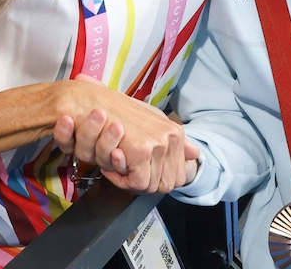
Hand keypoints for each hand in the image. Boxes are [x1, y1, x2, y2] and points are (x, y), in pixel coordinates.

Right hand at [53, 78, 197, 193]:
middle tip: (124, 175)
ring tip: (116, 168)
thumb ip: (174, 141)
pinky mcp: (142, 150)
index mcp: (174, 133)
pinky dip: (122, 181)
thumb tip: (196, 153)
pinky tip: (110, 168)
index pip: (178, 177)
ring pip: (152, 186)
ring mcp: (159, 143)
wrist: (94, 104)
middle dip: (144, 186)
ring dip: (131, 183)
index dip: (157, 182)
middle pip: (166, 185)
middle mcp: (171, 137)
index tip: (139, 175)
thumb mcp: (152, 124)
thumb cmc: (119, 114)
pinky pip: (137, 183)